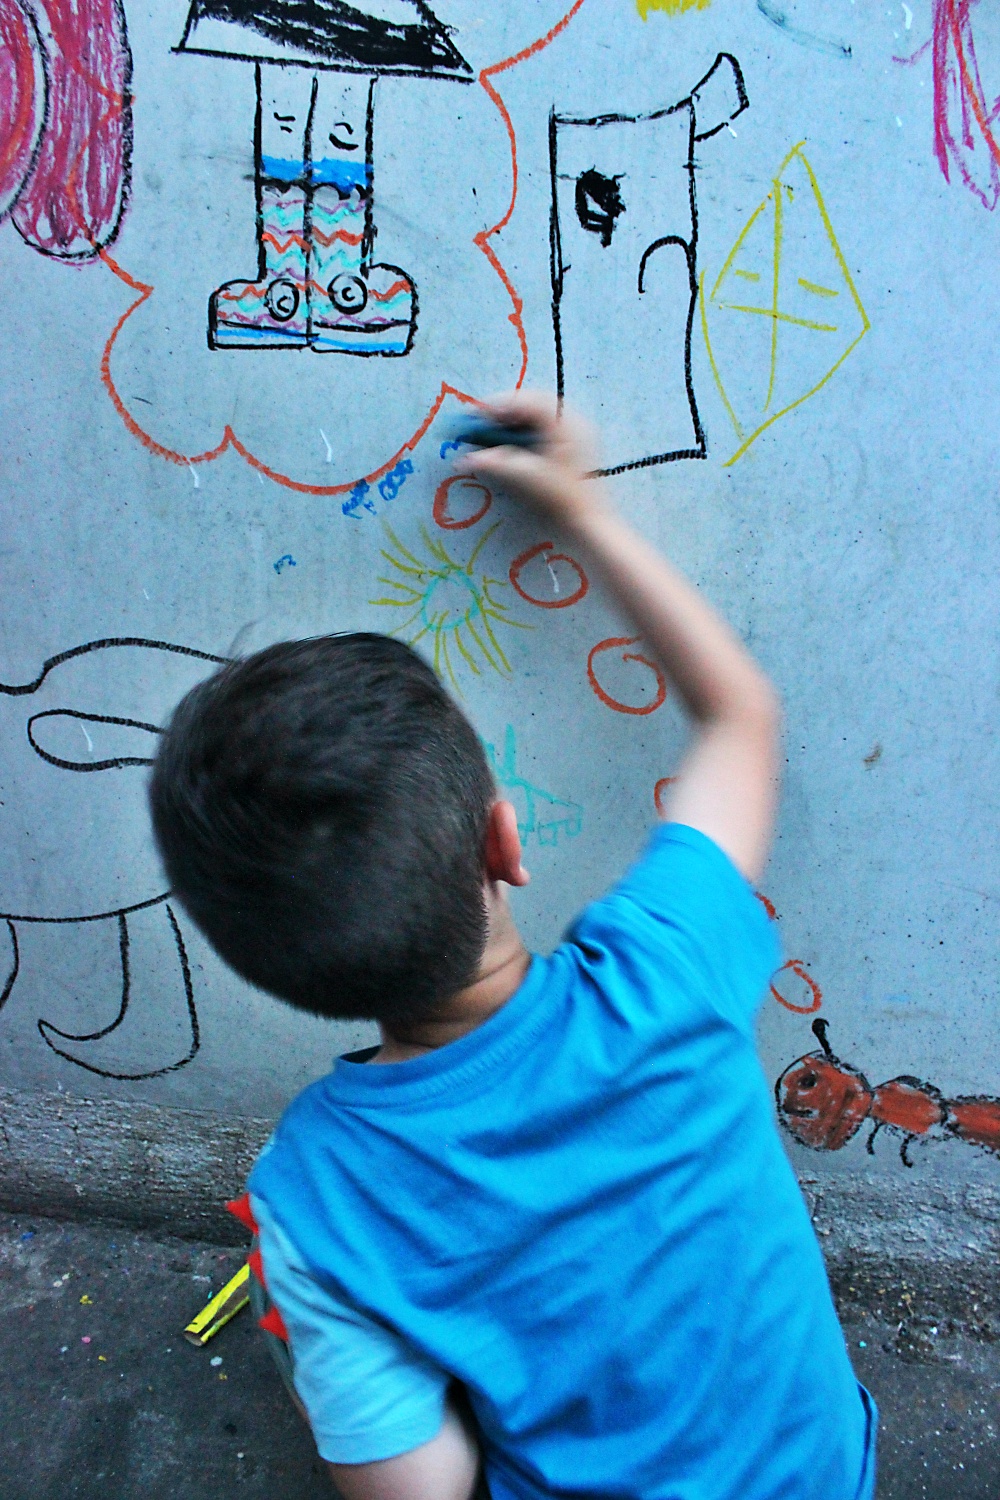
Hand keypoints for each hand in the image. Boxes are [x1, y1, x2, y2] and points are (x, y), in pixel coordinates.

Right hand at [455, 390, 606, 529]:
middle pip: (534, 404)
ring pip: (539, 415)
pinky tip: (512, 444)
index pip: (528, 400)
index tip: (476, 414)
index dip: (499, 404)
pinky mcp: (574, 446)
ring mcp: (577, 432)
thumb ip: (495, 464)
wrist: (589, 523)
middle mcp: (574, 421)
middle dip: (505, 411)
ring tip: (493, 433)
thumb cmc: (563, 500)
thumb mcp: (526, 478)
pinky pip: (546, 427)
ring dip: (514, 420)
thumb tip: (465, 460)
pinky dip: (526, 431)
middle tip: (481, 421)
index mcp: (566, 423)